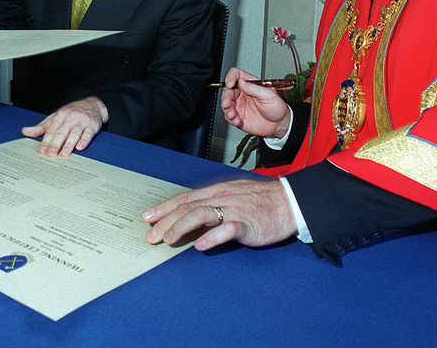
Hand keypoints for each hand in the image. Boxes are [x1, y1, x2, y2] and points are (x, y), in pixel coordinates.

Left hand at [21, 96, 108, 156]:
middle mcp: (71, 117)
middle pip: (62, 132)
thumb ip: (41, 127)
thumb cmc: (72, 113)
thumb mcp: (55, 117)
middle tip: (51, 154)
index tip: (42, 150)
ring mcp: (82, 121)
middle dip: (56, 144)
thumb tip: (25, 131)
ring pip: (75, 133)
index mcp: (60, 115)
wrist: (92, 105)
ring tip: (64, 154)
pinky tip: (80, 147)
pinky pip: (88, 134)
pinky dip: (84, 141)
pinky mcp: (92, 126)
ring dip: (69, 144)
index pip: (51, 130)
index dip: (46, 141)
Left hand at [143, 179, 296, 250]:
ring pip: (202, 215)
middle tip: (151, 236)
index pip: (185, 198)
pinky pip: (227, 230)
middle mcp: (222, 198)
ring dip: (182, 227)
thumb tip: (189, 217)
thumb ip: (212, 205)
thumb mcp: (233, 196)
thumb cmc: (260, 201)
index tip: (148, 217)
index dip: (164, 208)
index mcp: (217, 191)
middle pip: (188, 207)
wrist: (289, 202)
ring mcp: (234, 210)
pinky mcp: (247, 224)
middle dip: (166, 221)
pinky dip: (211, 237)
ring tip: (169, 239)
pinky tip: (200, 245)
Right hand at [219, 68, 290, 138]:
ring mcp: (239, 105)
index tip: (229, 84)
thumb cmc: (276, 108)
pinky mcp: (238, 116)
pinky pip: (229, 116)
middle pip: (227, 90)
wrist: (279, 125)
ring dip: (227, 109)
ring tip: (232, 114)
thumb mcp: (269, 95)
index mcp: (250, 84)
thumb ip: (254, 88)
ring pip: (225, 103)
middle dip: (225, 97)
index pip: (236, 75)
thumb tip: (242, 82)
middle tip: (227, 103)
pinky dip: (231, 119)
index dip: (230, 77)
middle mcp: (243, 93)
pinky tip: (237, 120)